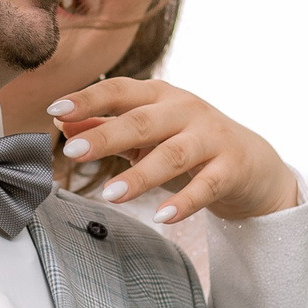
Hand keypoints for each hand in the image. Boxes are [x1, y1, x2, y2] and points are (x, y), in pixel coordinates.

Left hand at [46, 78, 303, 223]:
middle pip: (142, 121)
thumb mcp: (148, 131)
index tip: (55, 110)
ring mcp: (211, 137)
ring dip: (139, 175)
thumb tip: (62, 121)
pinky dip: (184, 202)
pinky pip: (206, 186)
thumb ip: (106, 124)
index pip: (120, 90)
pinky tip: (162, 217)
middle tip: (72, 152)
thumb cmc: (189, 143)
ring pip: (172, 154)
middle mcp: (186, 110)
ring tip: (110, 194)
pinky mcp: (231, 168)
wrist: (252, 162)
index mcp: (160, 95)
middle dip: (106, 136)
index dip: (88, 98)